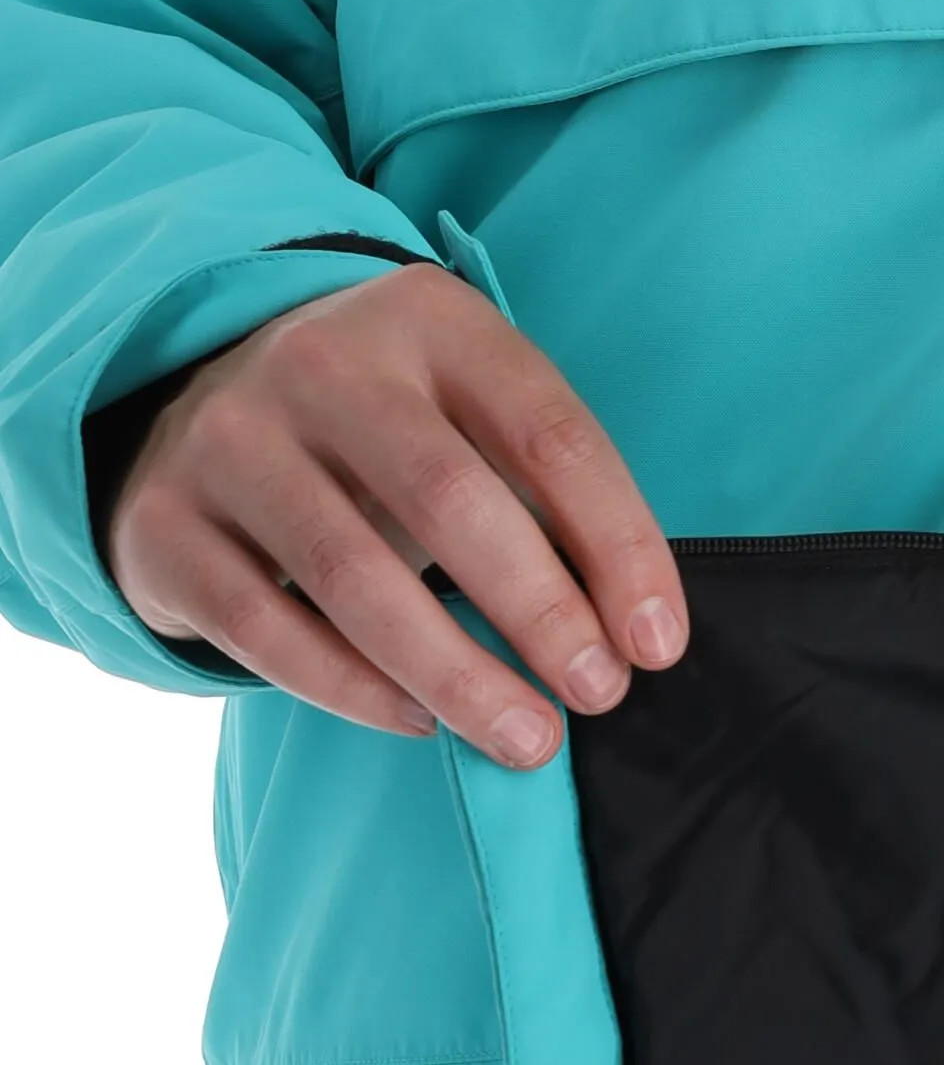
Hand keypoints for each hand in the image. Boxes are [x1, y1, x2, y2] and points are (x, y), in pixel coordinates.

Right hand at [106, 263, 686, 767]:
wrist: (197, 393)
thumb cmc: (387, 429)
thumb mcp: (471, 416)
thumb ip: (549, 498)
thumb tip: (637, 635)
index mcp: (432, 324)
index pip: (550, 436)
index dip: (619, 547)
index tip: (658, 643)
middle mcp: (322, 365)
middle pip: (452, 502)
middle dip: (541, 613)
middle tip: (598, 695)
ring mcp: (230, 439)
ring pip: (352, 577)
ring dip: (455, 674)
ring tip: (529, 739)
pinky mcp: (163, 521)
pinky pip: (262, 625)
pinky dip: (350, 688)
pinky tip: (418, 723)